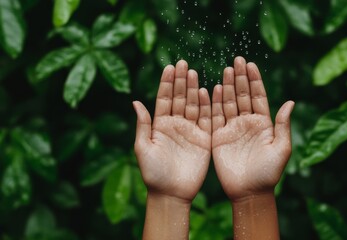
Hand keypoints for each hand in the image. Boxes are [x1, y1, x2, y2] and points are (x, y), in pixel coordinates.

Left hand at [133, 60, 210, 201]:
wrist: (171, 194)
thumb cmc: (154, 174)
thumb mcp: (143, 148)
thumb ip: (143, 125)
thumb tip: (135, 102)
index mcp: (160, 126)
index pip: (164, 99)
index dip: (167, 83)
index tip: (170, 66)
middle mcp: (175, 125)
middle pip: (179, 98)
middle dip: (181, 80)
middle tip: (184, 63)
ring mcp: (190, 131)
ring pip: (193, 105)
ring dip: (193, 89)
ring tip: (194, 72)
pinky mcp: (204, 140)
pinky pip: (206, 119)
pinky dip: (207, 106)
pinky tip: (206, 92)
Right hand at [212, 56, 293, 200]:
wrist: (249, 192)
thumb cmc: (268, 173)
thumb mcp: (281, 149)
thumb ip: (283, 125)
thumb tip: (291, 102)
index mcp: (263, 124)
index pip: (258, 96)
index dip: (254, 80)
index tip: (250, 64)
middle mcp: (247, 123)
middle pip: (243, 95)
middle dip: (240, 77)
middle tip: (236, 60)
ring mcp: (232, 129)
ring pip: (229, 102)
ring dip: (228, 86)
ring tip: (226, 69)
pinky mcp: (218, 137)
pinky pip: (215, 117)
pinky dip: (214, 103)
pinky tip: (215, 89)